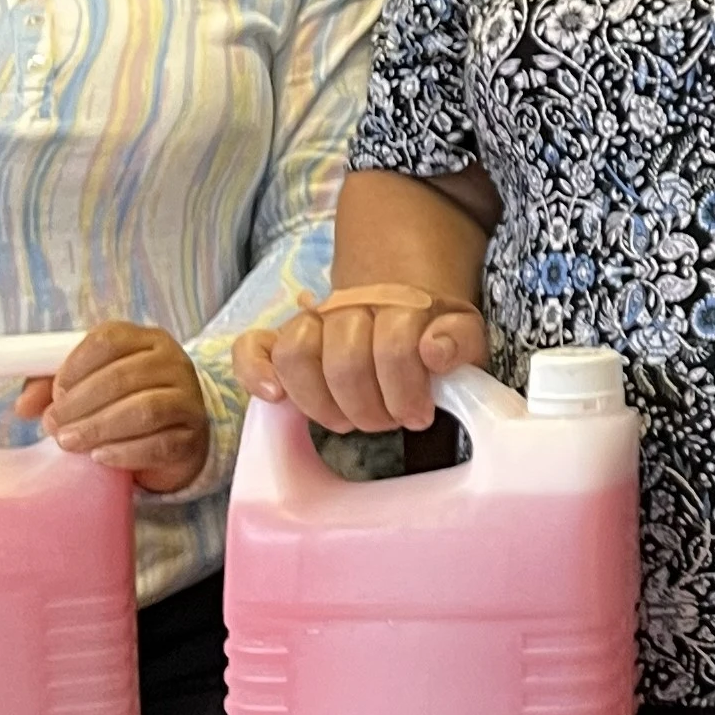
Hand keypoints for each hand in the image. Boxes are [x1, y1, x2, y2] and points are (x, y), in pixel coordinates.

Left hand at [16, 323, 210, 494]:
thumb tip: (23, 406)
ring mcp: (188, 399)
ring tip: (70, 442)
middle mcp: (173, 362)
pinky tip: (100, 457)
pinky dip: (123, 452)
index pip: (109, 339)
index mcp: (146, 340)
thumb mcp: (92, 385)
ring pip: (143, 410)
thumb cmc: (126, 402)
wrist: (176, 434)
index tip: (55, 393)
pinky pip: (159, 444)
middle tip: (53, 425)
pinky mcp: (192, 436)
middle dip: (79, 403)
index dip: (75, 365)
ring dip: (98, 427)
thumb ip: (55, 386)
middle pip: (122, 376)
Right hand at [242, 283, 489, 434]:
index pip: (393, 345)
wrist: (402, 293)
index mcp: (398, 303)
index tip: (420, 414)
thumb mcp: (462, 329)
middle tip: (388, 421)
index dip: (407, 389)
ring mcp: (312, 320)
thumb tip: (435, 352)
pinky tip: (275, 399)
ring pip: (297, 353)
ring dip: (321, 401)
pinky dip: (256, 372)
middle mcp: (350, 307)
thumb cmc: (431, 327)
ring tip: (347, 420)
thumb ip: (459, 339)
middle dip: (369, 406)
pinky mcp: (282, 336)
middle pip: (344, 360)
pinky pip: (253, 347)